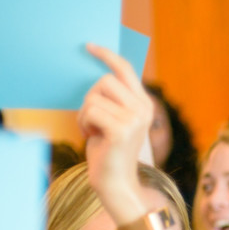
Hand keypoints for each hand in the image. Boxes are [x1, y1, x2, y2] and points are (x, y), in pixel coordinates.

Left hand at [77, 43, 152, 224]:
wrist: (116, 183)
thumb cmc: (109, 151)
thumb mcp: (114, 120)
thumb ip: (112, 99)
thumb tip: (95, 73)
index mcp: (144, 104)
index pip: (126, 69)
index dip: (107, 55)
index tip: (89, 46)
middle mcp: (143, 109)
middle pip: (104, 80)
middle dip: (90, 97)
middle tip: (93, 119)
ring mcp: (134, 120)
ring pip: (93, 97)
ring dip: (85, 113)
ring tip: (93, 130)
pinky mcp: (121, 130)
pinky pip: (90, 111)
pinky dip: (84, 123)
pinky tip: (92, 137)